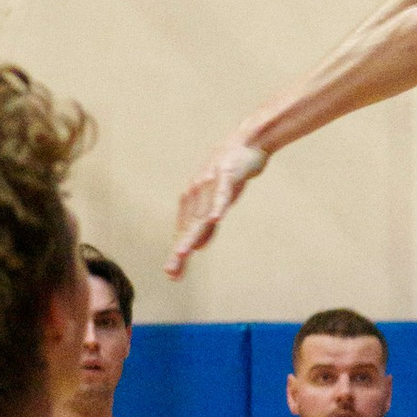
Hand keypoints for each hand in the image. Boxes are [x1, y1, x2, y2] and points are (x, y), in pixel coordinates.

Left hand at [168, 131, 268, 274]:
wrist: (245, 142)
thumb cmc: (230, 173)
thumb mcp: (216, 203)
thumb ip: (207, 224)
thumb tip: (196, 248)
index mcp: (192, 201)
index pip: (184, 232)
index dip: (178, 253)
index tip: (172, 274)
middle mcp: (196, 193)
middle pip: (189, 227)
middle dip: (180, 249)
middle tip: (172, 270)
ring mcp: (212, 184)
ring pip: (202, 213)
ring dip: (193, 233)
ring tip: (184, 252)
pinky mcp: (228, 175)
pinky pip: (223, 193)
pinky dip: (219, 204)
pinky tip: (216, 217)